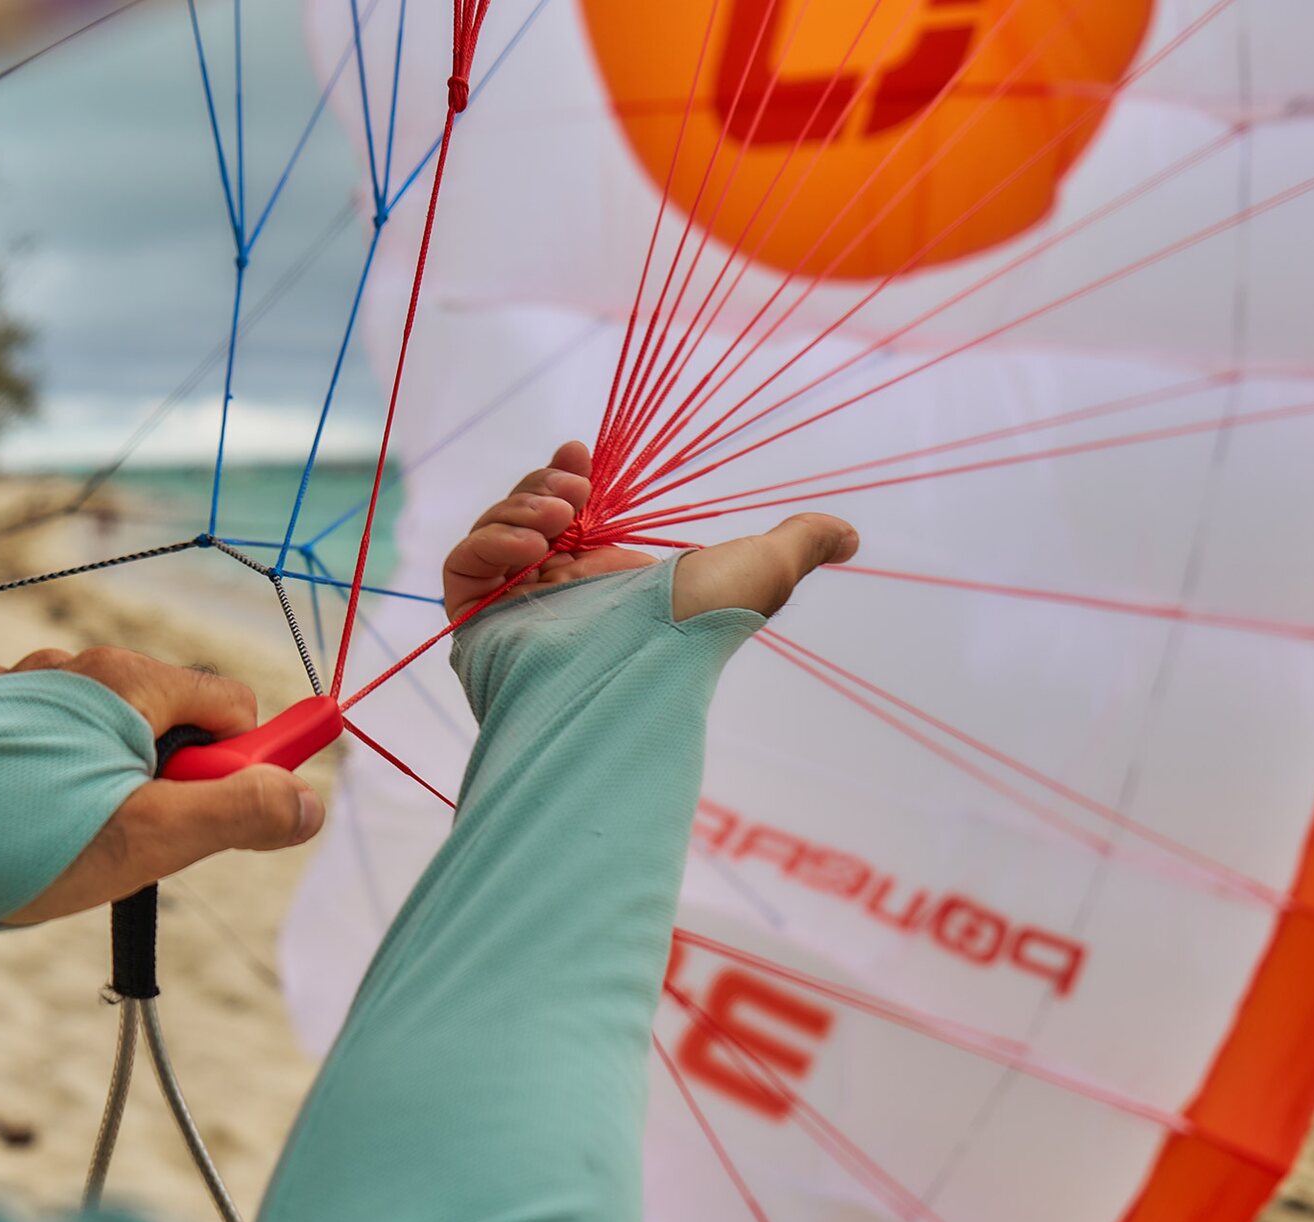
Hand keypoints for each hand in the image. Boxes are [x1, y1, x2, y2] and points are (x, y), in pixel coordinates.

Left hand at [0, 647, 325, 925]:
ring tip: (64, 840)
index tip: (221, 815)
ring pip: (104, 733)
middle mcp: (72, 668)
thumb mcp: (155, 838)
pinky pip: (44, 741)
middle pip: (170, 719)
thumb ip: (245, 812)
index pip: (231, 705)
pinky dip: (49, 779)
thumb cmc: (21, 845)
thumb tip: (309, 803)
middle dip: (168, 780)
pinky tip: (21, 826)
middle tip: (129, 839)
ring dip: (108, 783)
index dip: (241, 764)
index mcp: (125, 680)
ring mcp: (18, 691)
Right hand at [442, 440, 858, 620]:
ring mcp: (515, 605)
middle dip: (546, 485)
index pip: (568, 506)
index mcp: (607, 575)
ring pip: (492, 530)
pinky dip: (487, 543)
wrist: (641, 676)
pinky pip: (461, 567)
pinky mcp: (477, 621)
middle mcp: (557, 589)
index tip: (579, 453)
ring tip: (558, 520)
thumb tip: (851, 535)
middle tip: (575, 491)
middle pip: (527, 509)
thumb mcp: (763, 570)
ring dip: (520, 508)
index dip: (567, 472)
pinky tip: (528, 546)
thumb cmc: (699, 628)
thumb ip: (801, 543)